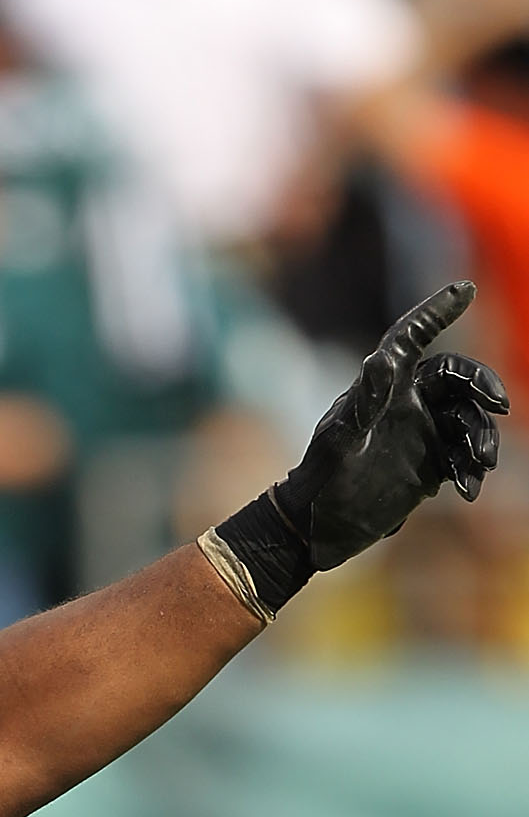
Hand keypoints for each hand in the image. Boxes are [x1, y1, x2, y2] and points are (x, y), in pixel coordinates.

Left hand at [274, 282, 506, 568]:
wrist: (318, 528)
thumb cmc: (319, 480)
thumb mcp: (339, 443)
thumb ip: (362, 404)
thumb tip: (382, 359)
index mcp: (382, 387)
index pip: (411, 338)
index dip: (436, 311)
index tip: (466, 288)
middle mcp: (407, 403)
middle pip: (456, 378)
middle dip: (481, 386)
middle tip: (498, 404)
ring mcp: (422, 432)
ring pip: (467, 419)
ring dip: (482, 436)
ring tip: (481, 462)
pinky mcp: (431, 464)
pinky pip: (463, 456)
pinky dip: (472, 469)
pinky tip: (468, 488)